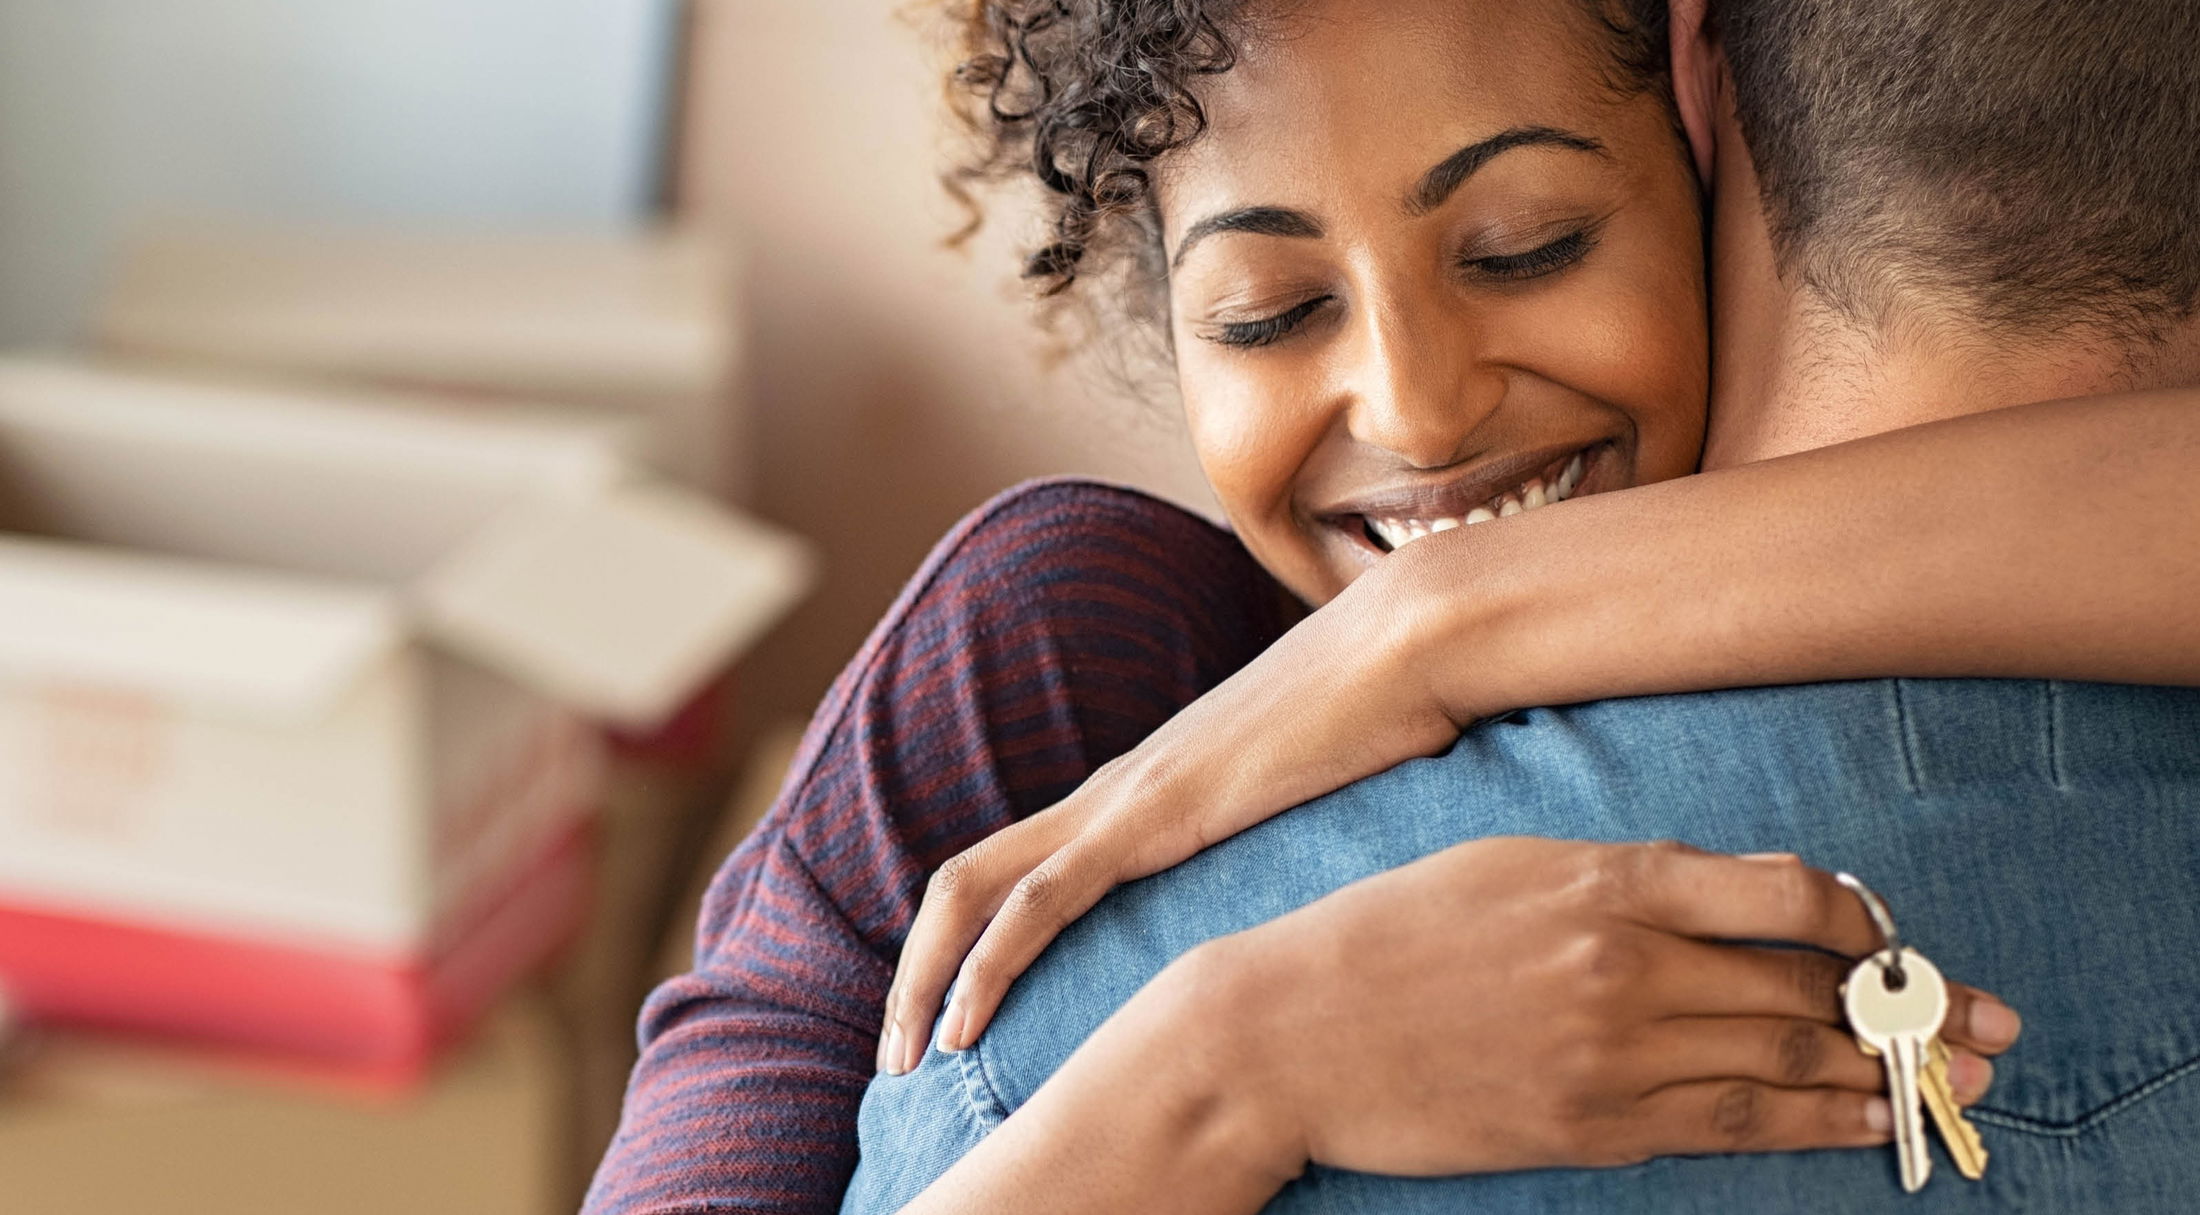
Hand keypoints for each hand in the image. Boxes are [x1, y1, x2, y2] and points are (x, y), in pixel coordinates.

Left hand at [877, 554, 1480, 1074]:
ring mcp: (1123, 799)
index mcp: (1140, 792)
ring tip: (902, 1058)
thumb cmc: (1382, 719)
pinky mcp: (1150, 816)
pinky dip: (987, 964)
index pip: (1017, 869)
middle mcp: (1110, 793)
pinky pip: (1038, 899)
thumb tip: (1303, 875)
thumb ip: (1279, 836)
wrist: (1408, 645)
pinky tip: (963, 1024)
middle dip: (914, 970)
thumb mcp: (1313, 800)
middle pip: (966, 879)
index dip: (966, 943)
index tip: (951, 1018)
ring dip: (924, 978)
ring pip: (975, 889)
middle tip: (896, 1053)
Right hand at [1185, 838, 2020, 1176]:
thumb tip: (1728, 895)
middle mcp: (1623, 963)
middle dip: (1909, 1006)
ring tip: (1952, 1077)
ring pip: (1784, 1061)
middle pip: (1806, 987)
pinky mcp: (1589, 1127)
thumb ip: (1620, 875)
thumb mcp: (1503, 863)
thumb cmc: (1386, 933)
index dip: (1860, 918)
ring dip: (1883, 1072)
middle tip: (1986, 1022)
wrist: (1290, 1030)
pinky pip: (1728, 1126)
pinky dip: (1811, 1125)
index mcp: (1602, 880)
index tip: (1885, 933)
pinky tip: (1864, 1123)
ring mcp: (1610, 1054)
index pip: (1784, 894)